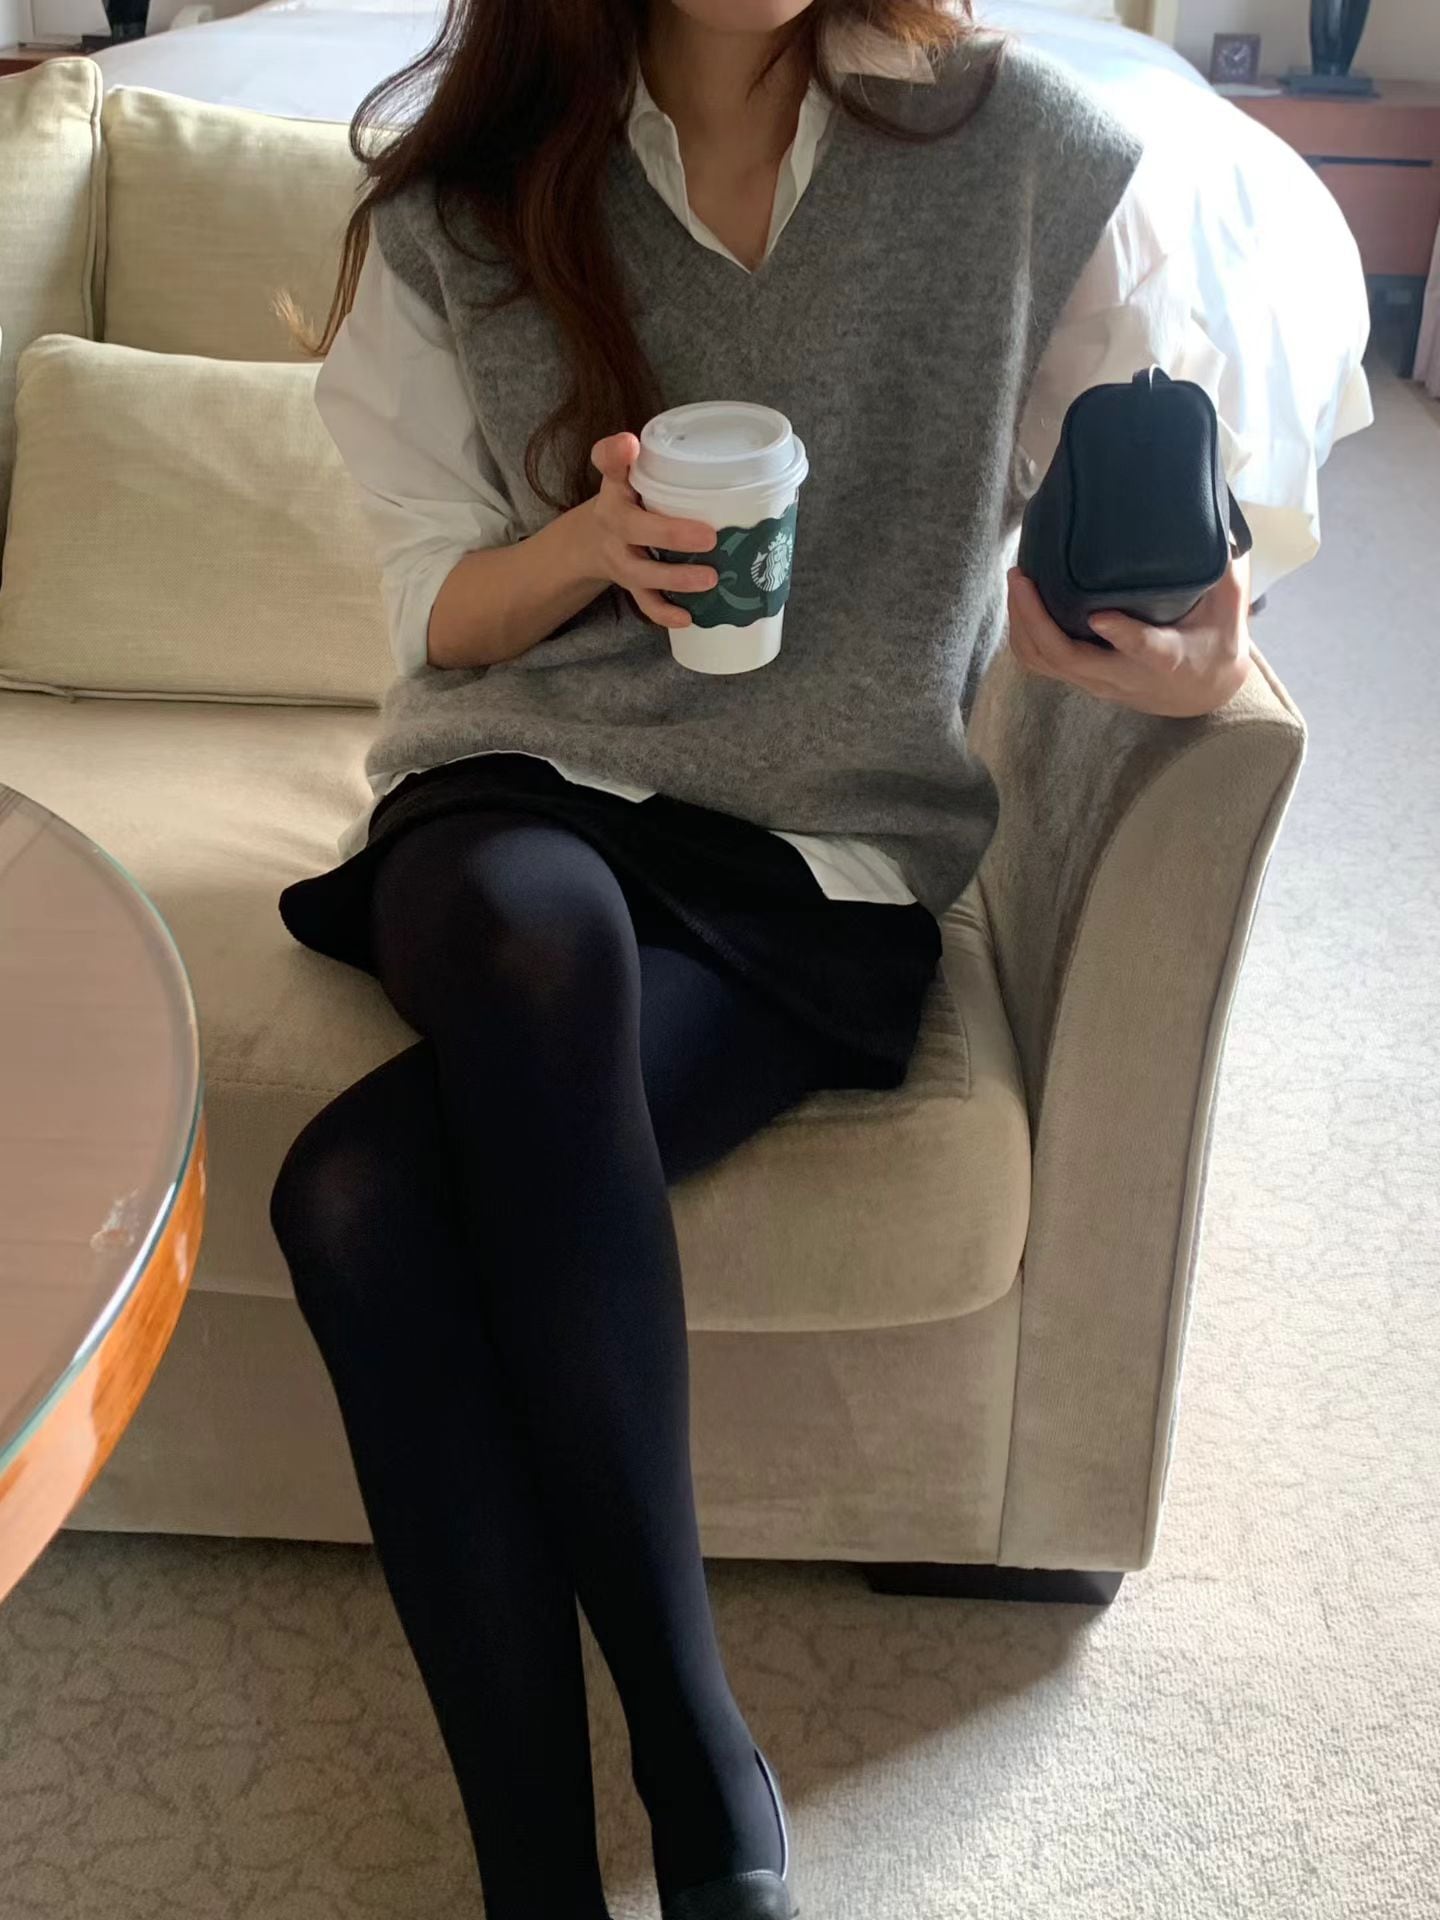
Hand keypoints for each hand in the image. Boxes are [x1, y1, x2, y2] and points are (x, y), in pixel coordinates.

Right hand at [581, 432, 718, 629]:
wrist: (595, 541)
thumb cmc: (627, 502)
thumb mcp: (627, 474)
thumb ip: (635, 458)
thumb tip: (633, 441)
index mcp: (615, 489)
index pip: (609, 466)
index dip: (616, 456)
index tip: (629, 446)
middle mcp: (613, 524)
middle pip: (635, 529)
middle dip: (670, 534)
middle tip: (709, 537)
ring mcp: (621, 558)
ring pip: (642, 572)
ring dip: (675, 578)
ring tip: (711, 579)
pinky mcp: (631, 584)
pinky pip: (645, 602)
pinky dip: (664, 613)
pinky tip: (688, 618)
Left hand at [1006, 553, 1253, 717]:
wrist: (1202, 695)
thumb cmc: (1216, 644)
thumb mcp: (1230, 612)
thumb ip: (1225, 574)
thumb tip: (1218, 528)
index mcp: (1167, 657)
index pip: (1144, 650)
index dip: (1121, 635)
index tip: (1099, 616)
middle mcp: (1124, 675)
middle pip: (1069, 659)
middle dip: (1036, 620)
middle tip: (1022, 576)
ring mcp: (1097, 682)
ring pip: (1046, 664)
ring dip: (1022, 626)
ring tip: (1017, 582)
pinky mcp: (1082, 680)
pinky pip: (1041, 664)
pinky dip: (1023, 635)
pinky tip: (1020, 602)